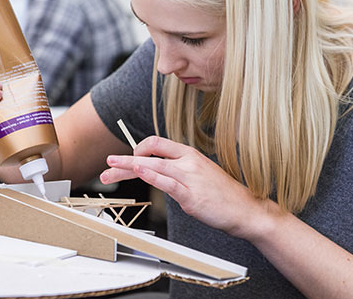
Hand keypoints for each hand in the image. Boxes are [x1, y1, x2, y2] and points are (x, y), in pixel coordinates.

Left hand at [101, 136, 265, 237]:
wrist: (245, 209)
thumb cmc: (223, 195)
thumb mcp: (200, 175)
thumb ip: (179, 171)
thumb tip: (157, 172)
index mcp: (190, 154)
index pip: (158, 143)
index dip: (138, 149)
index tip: (127, 161)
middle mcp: (189, 162)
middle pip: (150, 154)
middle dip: (124, 161)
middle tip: (107, 164)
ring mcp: (190, 177)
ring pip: (154, 166)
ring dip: (128, 168)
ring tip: (111, 171)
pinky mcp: (191, 195)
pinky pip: (167, 183)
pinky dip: (151, 176)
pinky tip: (139, 172)